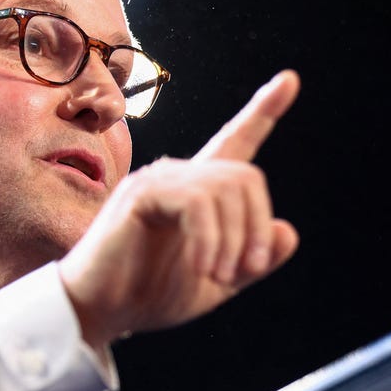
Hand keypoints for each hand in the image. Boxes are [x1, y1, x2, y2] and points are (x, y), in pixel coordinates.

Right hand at [59, 70, 300, 348]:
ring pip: (225, 189)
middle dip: (256, 227)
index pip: (235, 142)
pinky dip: (209, 239)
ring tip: (219, 276)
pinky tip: (202, 267)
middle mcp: (177, 176)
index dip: (263, 111)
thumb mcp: (218, 282)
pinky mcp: (140, 194)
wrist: (100, 311)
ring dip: (234, 240)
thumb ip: (253, 260)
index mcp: (197, 194)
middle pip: (244, 176)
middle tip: (247, 271)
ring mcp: (156, 180)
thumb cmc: (149, 295)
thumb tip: (285, 230)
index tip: (290, 80)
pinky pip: (197, 203)